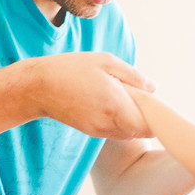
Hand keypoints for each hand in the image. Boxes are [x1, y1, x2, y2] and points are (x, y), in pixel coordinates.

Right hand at [23, 53, 153, 139]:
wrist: (38, 88)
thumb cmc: (71, 69)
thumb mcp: (106, 62)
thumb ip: (133, 76)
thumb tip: (152, 88)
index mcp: (115, 105)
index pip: (148, 124)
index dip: (155, 115)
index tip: (152, 100)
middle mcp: (108, 123)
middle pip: (140, 130)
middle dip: (144, 116)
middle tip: (138, 95)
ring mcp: (98, 130)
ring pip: (127, 132)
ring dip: (131, 119)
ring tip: (121, 97)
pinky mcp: (90, 132)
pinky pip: (114, 131)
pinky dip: (118, 121)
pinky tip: (109, 103)